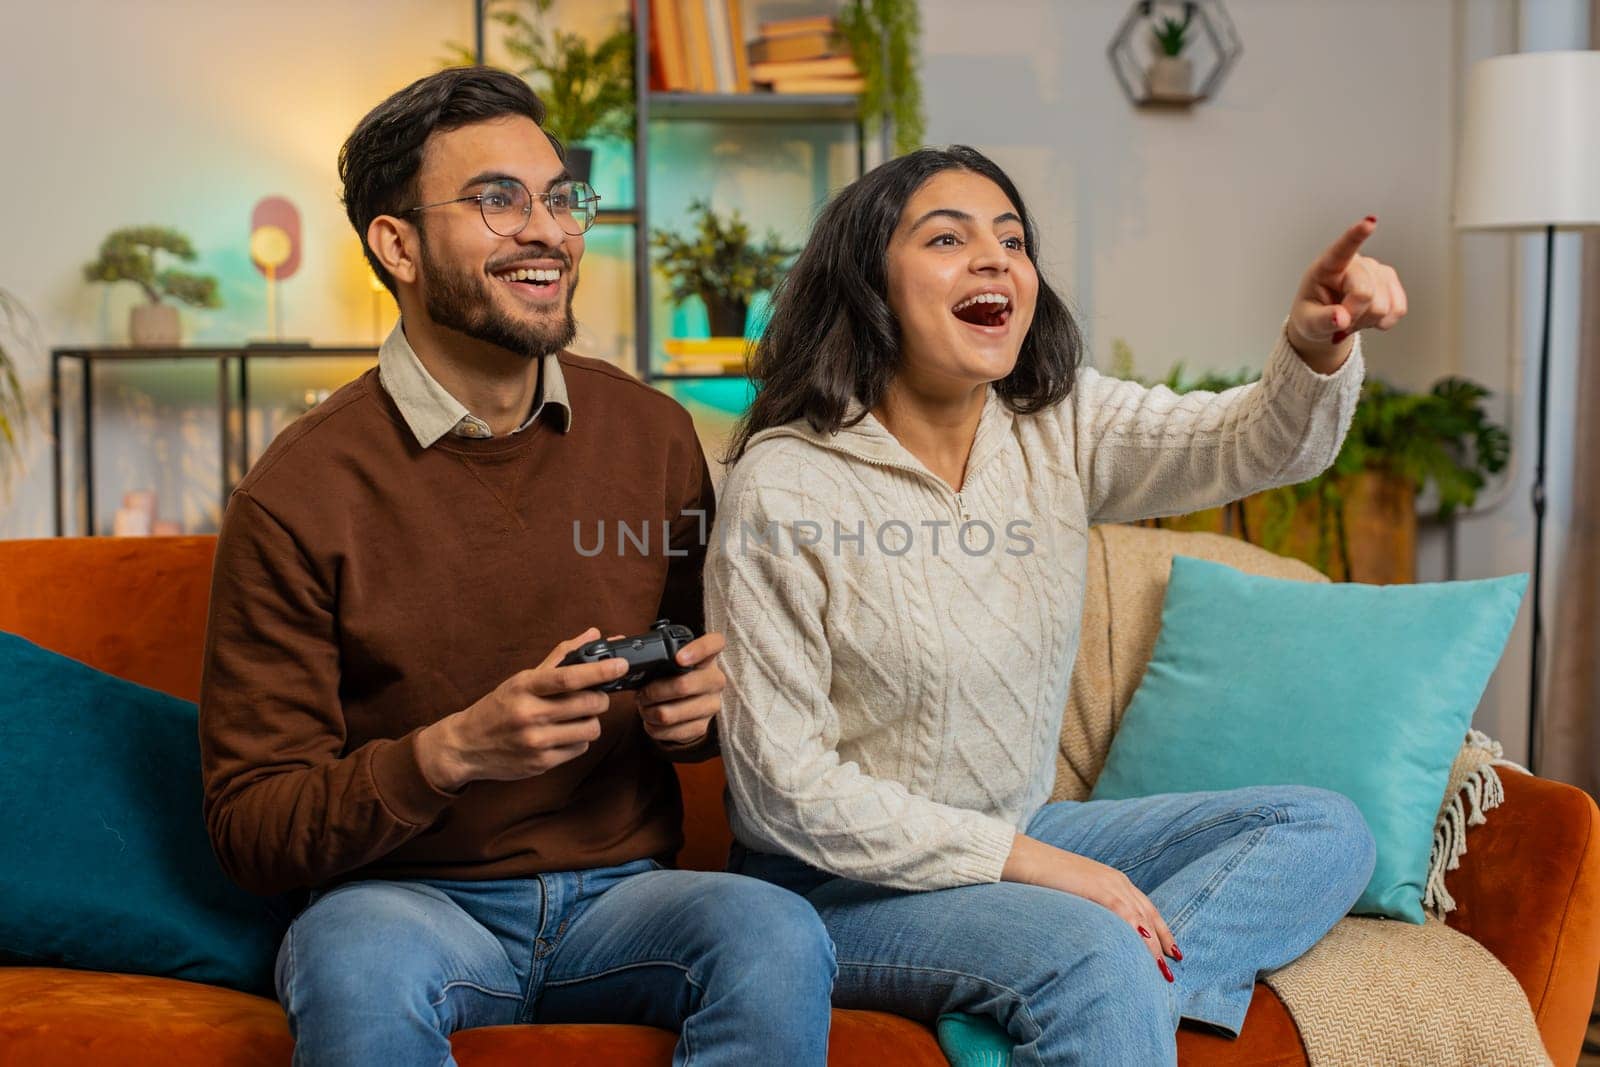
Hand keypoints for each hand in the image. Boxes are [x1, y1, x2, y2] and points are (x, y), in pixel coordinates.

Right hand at [416, 627, 627, 790]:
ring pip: (589, 729)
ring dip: (591, 721)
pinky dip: (579, 739)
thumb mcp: (522, 678)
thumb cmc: (498, 707)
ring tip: (577, 717)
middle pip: (587, 704)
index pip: (568, 677)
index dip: (599, 671)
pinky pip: (579, 748)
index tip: (620, 664)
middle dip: (600, 699)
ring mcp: (535, 741)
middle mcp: (529, 714)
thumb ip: (560, 657)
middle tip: (595, 696)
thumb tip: (594, 634)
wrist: (465, 746)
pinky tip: (565, 734)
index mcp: (524, 687)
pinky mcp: (540, 763)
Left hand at [636, 631, 725, 745]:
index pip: (714, 644)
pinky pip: (671, 731)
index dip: (698, 650)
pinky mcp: (702, 727)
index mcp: (708, 657)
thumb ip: (647, 650)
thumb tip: (617, 641)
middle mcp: (715, 680)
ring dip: (649, 712)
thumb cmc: (673, 676)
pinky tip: (651, 720)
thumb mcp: (667, 660)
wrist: (687, 704)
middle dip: (653, 691)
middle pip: (683, 685)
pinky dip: (654, 727)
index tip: (678, 658)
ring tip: (643, 707)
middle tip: (641, 693)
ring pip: (671, 713)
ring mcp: (711, 705)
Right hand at [1003, 834, 1180, 979]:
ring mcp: (1110, 884)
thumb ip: (1088, 902)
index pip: (1145, 907)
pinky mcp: (1101, 890)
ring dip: (1154, 947)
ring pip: (1142, 920)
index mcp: (1112, 878)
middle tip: (1170, 968)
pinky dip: (1139, 937)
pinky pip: (1127, 918)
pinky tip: (1144, 953)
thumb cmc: (1042, 874)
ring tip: (1161, 971)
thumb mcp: (1072, 889)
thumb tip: (1093, 923)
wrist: (1025, 857)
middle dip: (1163, 941)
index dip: (1160, 929)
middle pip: (1149, 915)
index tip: (1170, 949)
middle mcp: (1117, 881)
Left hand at [1287, 215, 1408, 372]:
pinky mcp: (1393, 284)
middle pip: (1365, 293)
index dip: (1357, 235)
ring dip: (1366, 321)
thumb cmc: (1313, 314)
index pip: (1343, 248)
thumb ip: (1321, 320)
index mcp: (1329, 265)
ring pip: (1383, 306)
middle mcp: (1357, 263)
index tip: (1369, 222)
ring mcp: (1378, 271)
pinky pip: (1397, 310)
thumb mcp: (1307, 321)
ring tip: (1352, 316)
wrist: (1328, 319)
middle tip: (1340, 319)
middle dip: (1353, 315)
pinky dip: (1382, 322)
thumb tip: (1341, 319)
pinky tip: (1368, 317)